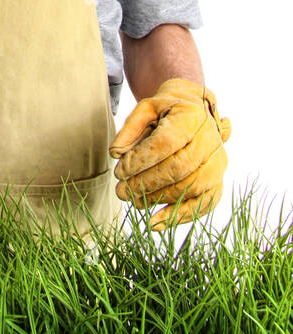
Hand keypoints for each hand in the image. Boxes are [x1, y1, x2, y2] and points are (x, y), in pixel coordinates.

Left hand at [109, 77, 231, 229]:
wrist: (196, 111)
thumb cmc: (166, 110)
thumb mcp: (145, 109)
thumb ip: (129, 129)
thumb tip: (115, 153)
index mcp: (191, 118)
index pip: (166, 143)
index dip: (142, 160)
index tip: (119, 171)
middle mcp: (210, 141)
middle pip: (178, 168)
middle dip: (146, 183)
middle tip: (121, 191)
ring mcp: (218, 163)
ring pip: (191, 187)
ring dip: (159, 199)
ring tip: (132, 201)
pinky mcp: (218, 180)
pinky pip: (204, 203)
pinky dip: (179, 216)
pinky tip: (156, 224)